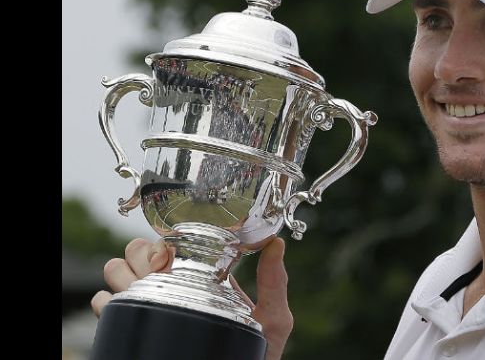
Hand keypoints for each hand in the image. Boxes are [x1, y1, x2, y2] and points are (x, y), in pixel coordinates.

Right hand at [91, 237, 292, 359]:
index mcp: (203, 275)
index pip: (176, 241)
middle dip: (140, 255)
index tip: (170, 256)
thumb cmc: (256, 353)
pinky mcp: (132, 325)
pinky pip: (104, 303)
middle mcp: (173, 285)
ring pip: (116, 269)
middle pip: (139, 250)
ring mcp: (151, 304)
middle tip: (157, 273)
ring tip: (142, 291)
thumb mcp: (272, 319)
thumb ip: (274, 282)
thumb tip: (275, 243)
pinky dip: (107, 301)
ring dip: (121, 274)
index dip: (167, 240)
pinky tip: (125, 309)